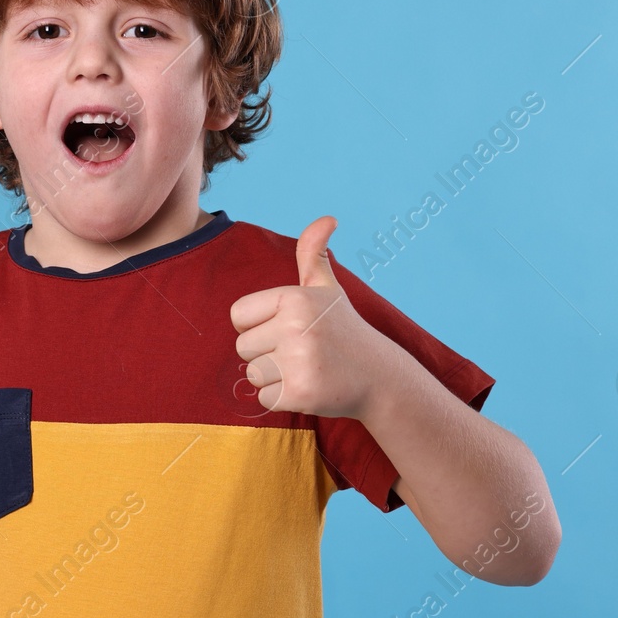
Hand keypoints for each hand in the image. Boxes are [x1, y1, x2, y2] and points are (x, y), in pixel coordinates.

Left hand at [229, 216, 390, 418]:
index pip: (238, 316)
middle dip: (267, 353)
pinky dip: (282, 399)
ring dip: (274, 378)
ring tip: (305, 369)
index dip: (258, 326)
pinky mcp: (300, 393)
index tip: (289, 328)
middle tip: (302, 352)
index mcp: (294, 297)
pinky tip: (309, 388)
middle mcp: (295, 325)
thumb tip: (327, 218)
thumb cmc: (344, 330)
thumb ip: (314, 253)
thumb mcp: (327, 289)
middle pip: (243, 347)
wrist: (379, 377)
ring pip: (252, 374)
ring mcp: (298, 361)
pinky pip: (264, 399)